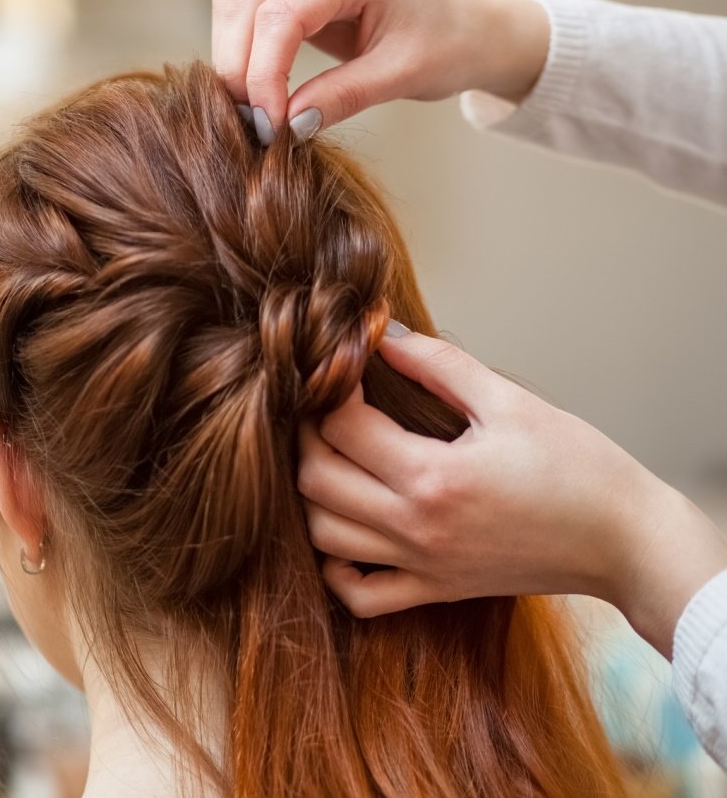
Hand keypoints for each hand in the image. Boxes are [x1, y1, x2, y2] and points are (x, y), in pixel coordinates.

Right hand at [211, 0, 550, 142]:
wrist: (471, 30)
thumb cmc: (449, 46)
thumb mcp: (401, 77)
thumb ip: (342, 97)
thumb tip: (287, 125)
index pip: (279, 17)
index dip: (263, 75)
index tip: (271, 125)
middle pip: (241, 6)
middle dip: (238, 69)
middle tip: (257, 124)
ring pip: (234, 10)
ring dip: (235, 63)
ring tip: (259, 112)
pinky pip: (246, 19)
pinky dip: (245, 58)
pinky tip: (264, 94)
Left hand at [298, 324, 726, 656]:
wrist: (625, 542)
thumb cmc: (578, 468)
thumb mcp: (510, 402)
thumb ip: (440, 366)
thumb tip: (384, 336)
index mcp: (433, 476)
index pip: (341, 427)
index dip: (332, 388)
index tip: (347, 367)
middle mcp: (416, 527)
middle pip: (315, 481)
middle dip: (308, 437)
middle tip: (327, 409)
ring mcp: (422, 566)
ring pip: (323, 537)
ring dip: (314, 495)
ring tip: (336, 459)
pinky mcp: (435, 590)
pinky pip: (359, 596)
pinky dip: (336, 567)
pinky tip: (348, 530)